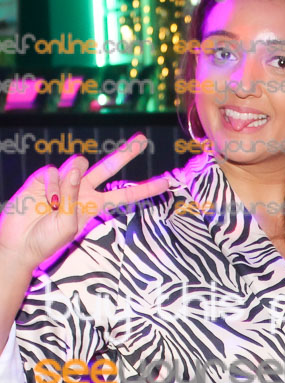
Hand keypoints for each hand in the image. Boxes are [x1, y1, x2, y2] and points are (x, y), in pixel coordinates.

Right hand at [0, 134, 169, 271]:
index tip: (167, 184)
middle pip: (109, 167)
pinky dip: (52, 186)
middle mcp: (83, 190)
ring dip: (70, 182)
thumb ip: (75, 195)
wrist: (20, 242)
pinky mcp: (44, 177)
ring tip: (57, 203)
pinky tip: (45, 200)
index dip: (146, 189)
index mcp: (95, 206)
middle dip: (126, 153)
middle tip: (143, 139)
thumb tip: (77, 166)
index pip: (126, 196)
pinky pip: (54, 171)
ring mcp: (64, 182)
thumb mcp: (69, 223)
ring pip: (79, 163)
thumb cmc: (47, 240)